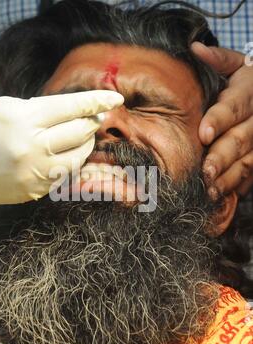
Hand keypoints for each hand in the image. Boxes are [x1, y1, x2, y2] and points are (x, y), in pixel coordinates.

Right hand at [0, 91, 122, 203]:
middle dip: (92, 123)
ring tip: (84, 137)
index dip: (97, 101)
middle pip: (79, 133)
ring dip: (85, 145)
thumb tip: (73, 116)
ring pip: (77, 159)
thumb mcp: (4, 108)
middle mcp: (31, 147)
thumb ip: (39, 112)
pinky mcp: (31, 192)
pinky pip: (61, 177)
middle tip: (95, 118)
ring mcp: (32, 173)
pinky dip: (67, 164)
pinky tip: (64, 156)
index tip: (115, 98)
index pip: (72, 107)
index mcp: (22, 118)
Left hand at [192, 42, 252, 196]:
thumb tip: (195, 49)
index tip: (204, 134)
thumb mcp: (236, 64)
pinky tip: (223, 196)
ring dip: (228, 178)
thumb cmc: (245, 80)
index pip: (234, 106)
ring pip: (247, 161)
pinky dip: (237, 186)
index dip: (219, 120)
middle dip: (221, 157)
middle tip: (205, 171)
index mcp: (249, 92)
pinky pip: (252, 174)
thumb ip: (218, 60)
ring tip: (210, 190)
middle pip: (240, 139)